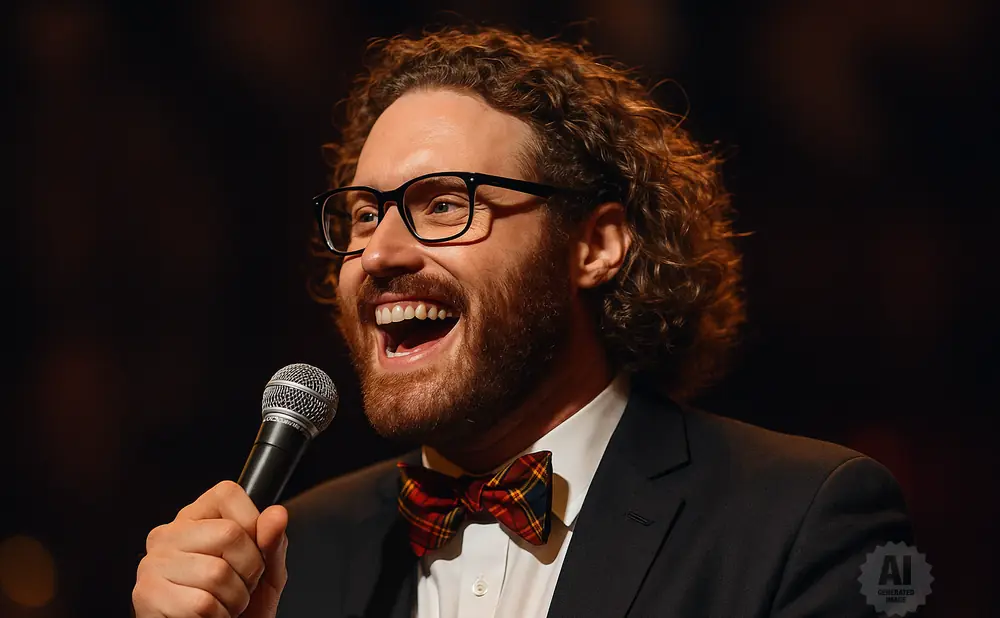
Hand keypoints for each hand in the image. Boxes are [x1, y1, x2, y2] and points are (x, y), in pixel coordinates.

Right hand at [132, 481, 288, 617]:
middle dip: (249, 570)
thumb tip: (277, 514)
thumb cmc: (236, 607)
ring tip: (223, 604)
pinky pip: (202, 603)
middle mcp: (168, 535)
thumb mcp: (265, 573)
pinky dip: (218, 617)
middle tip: (237, 586)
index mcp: (194, 518)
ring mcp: (153, 563)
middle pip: (229, 533)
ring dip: (234, 600)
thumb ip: (273, 542)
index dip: (252, 525)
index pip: (227, 493)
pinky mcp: (147, 596)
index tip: (249, 551)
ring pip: (217, 573)